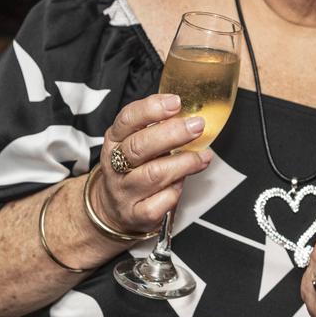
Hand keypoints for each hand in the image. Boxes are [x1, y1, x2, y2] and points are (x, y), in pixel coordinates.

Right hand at [93, 94, 211, 233]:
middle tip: (197, 126)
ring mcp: (124, 191)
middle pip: (140, 147)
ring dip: (184, 163)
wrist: (112, 207)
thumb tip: (191, 114)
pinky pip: (159, 203)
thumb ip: (157, 126)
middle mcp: (115, 164)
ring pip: (154, 175)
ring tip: (203, 157)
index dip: (151, 109)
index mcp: (115, 139)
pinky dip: (175, 192)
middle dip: (173, 134)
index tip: (176, 102)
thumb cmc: (133, 167)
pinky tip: (182, 183)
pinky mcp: (135, 214)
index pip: (127, 119)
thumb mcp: (135, 140)